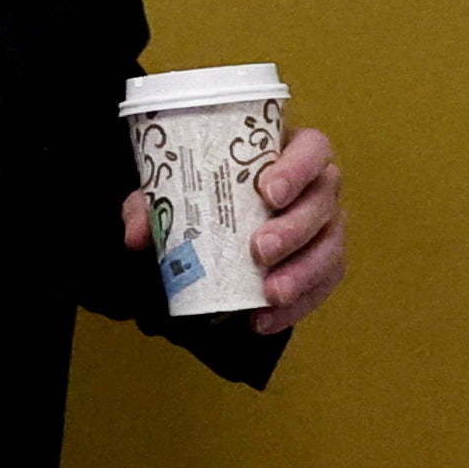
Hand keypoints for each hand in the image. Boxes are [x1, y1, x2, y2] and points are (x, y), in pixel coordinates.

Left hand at [120, 123, 343, 333]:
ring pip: (331, 245)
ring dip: (303, 272)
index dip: (297, 168)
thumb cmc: (206, 188)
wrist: (217, 214)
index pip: (312, 148)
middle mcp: (317, 184)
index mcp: (289, 150)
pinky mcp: (326, 261)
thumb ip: (153, 204)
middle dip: (294, 228)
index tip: (268, 192)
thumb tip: (138, 234)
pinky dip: (298, 305)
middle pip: (323, 200)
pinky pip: (324, 283)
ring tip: (270, 294)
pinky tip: (264, 319)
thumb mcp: (175, 187)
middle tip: (259, 250)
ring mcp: (326, 223)